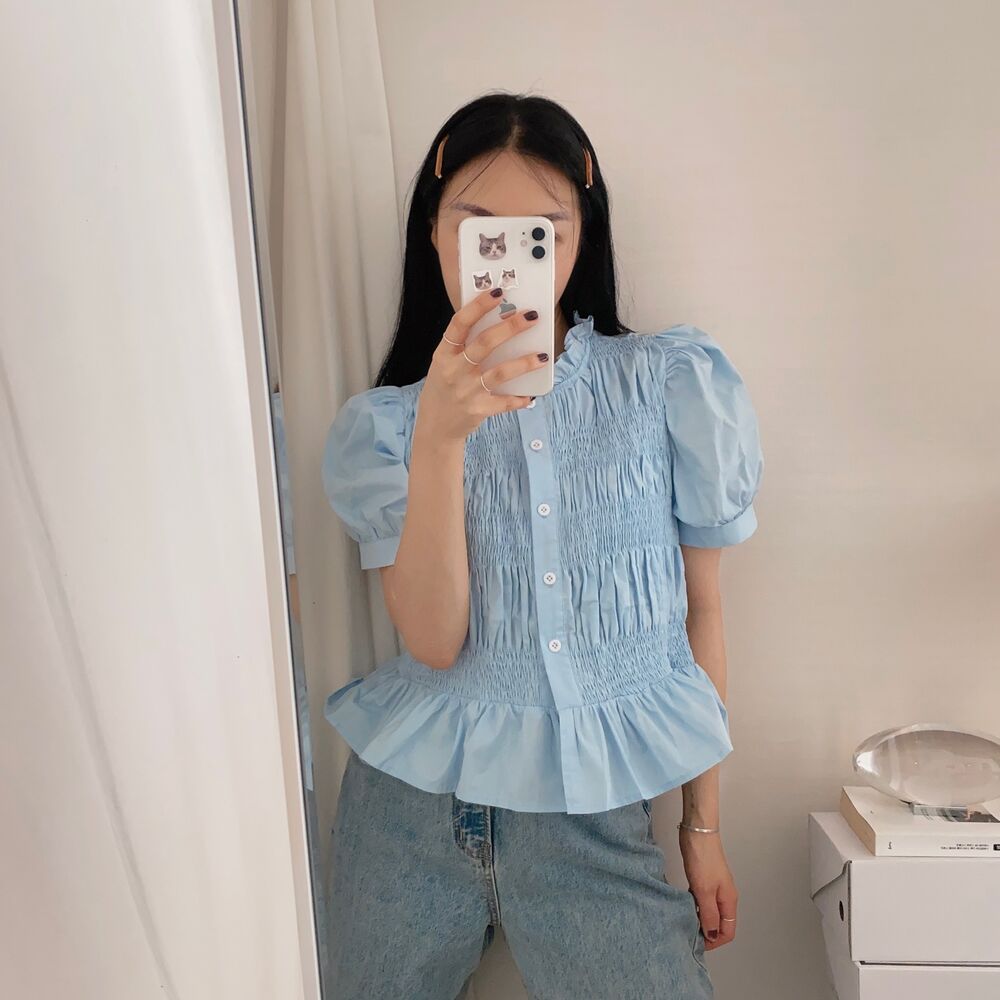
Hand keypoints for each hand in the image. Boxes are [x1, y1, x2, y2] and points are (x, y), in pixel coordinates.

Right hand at [417, 287, 545, 442]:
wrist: (435, 427)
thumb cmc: (444, 389)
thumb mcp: (444, 364)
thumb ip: (463, 346)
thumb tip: (499, 322)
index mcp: (444, 354)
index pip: (460, 323)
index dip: (478, 306)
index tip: (498, 292)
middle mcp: (454, 370)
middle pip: (484, 343)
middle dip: (510, 328)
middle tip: (532, 316)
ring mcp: (466, 391)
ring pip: (499, 372)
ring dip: (523, 363)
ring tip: (543, 356)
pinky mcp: (477, 410)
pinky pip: (503, 402)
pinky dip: (519, 399)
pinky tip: (531, 395)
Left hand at [678, 828, 737, 951]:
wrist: (698, 831)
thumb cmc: (703, 858)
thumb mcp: (704, 890)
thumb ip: (708, 914)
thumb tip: (711, 935)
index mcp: (729, 900)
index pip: (728, 931)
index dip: (714, 941)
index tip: (698, 943)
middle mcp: (725, 895)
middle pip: (720, 923)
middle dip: (707, 932)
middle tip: (689, 933)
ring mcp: (715, 886)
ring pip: (710, 911)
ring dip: (700, 919)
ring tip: (685, 920)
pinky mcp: (705, 878)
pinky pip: (702, 900)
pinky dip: (695, 906)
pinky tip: (684, 904)